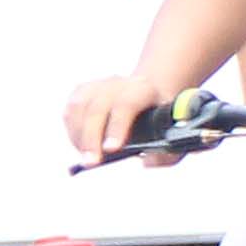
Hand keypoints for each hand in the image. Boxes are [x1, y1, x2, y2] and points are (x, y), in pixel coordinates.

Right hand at [63, 62, 185, 161]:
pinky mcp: (82, 91)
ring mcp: (98, 85)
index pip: (126, 105)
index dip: (117, 127)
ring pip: (79, 108)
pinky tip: (82, 146)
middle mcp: (119, 83)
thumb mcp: (175, 133)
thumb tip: (148, 162)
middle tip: (91, 162)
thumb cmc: (163, 119)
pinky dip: (73, 131)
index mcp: (145, 89)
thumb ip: (169, 152)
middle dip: (92, 138)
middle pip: (98, 108)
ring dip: (79, 136)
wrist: (151, 93)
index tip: (111, 150)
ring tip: (88, 158)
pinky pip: (70, 111)